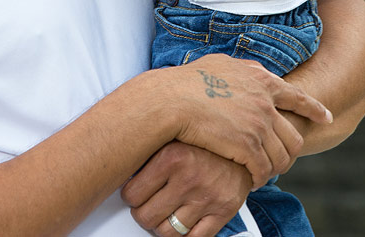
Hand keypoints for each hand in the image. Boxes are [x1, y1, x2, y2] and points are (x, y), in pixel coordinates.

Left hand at [123, 143, 248, 236]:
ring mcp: (207, 196)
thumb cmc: (204, 141)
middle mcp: (189, 177)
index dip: (131, 196)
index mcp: (172, 157)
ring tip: (166, 212)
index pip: (131, 195)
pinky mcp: (223, 210)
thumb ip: (150, 154)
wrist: (243, 142)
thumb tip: (122, 170)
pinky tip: (183, 220)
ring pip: (167, 232)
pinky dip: (184, 235)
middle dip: (144, 213)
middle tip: (149, 205)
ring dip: (163, 226)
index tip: (136, 192)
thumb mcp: (173, 137)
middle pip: (146, 217)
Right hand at [161, 53, 331, 188]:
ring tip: (265, 174)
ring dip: (275, 167)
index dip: (313, 109)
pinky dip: (260, 177)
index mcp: (261, 79)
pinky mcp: (248, 146)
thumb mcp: (221, 64)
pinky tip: (253, 181)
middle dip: (290, 150)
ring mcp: (259, 124)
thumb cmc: (186, 81)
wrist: (171, 100)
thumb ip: (241, 70)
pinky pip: (263, 168)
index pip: (296, 96)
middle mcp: (265, 101)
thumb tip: (247, 70)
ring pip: (282, 155)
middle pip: (293, 133)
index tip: (326, 117)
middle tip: (283, 160)